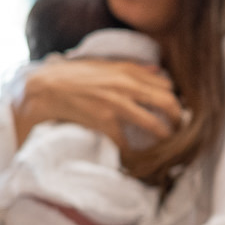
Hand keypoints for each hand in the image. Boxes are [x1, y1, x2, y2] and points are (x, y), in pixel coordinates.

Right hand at [15, 58, 181, 150]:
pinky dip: (133, 154)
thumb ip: (133, 67)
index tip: (178, 113)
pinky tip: (136, 160)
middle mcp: (126, 85)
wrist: (44, 88)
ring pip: (154, 124)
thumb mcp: (105, 63)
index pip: (166, 86)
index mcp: (128, 70)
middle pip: (168, 103)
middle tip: (180, 132)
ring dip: (164, 138)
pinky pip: (127, 143)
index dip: (176, 101)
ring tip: (166, 148)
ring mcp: (116, 104)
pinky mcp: (104, 121)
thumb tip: (159, 70)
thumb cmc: (74, 75)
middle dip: (178, 120)